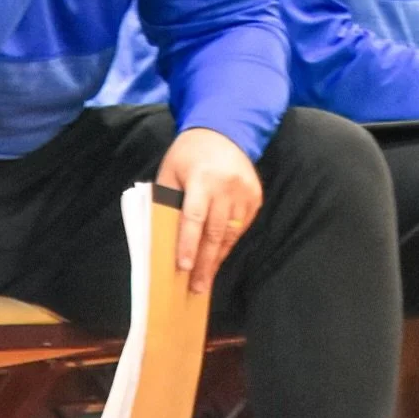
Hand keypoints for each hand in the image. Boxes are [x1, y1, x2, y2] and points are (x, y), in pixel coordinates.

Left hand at [157, 128, 262, 295]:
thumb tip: (163, 237)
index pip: (194, 217)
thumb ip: (166, 200)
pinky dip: (229, 243)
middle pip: (215, 232)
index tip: (183, 267)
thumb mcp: (170, 170)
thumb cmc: (189, 153)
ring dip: (218, 258)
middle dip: (205, 262)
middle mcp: (227, 187)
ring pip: (231, 233)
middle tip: (196, 287)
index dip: (188, 244)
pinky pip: (242, 226)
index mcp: (202, 179)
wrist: (224, 130)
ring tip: (206, 280)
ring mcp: (245, 192)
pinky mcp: (255, 196)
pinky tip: (219, 256)